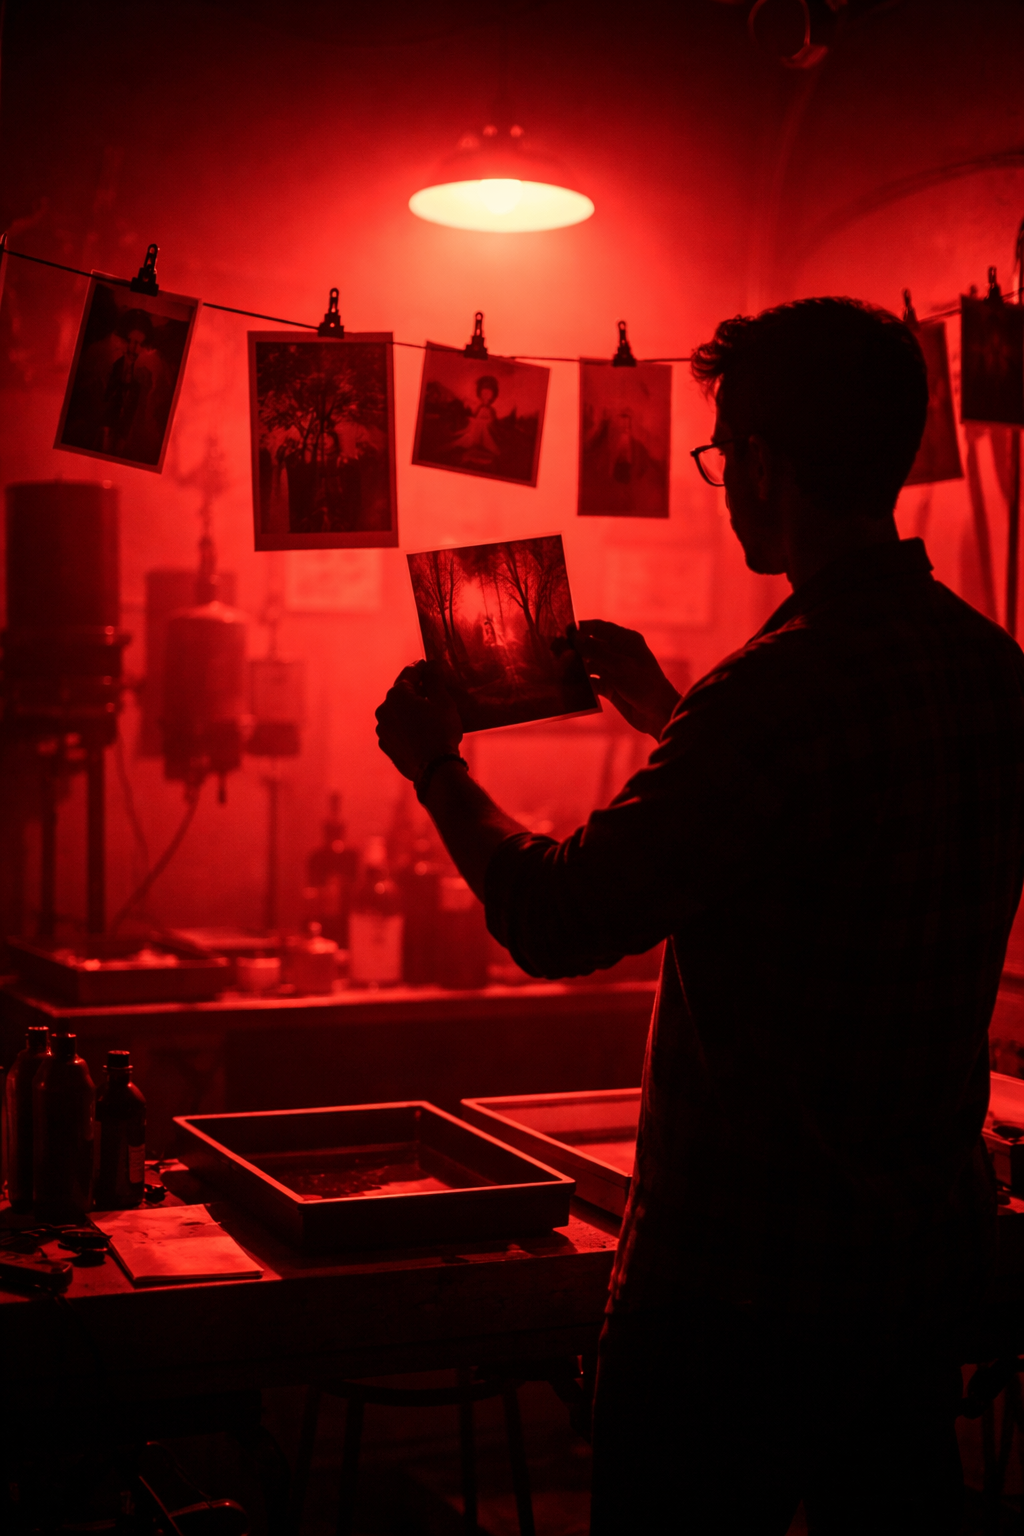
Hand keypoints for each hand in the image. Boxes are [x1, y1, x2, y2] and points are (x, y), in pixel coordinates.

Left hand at [375, 661, 463, 781]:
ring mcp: (383, 729)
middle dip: (416, 690)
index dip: (422, 668)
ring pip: (398, 712)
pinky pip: (397, 729)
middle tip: (433, 691)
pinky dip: (406, 726)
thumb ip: (434, 679)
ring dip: (410, 709)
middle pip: (401, 693)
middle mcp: (384, 709)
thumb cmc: (441, 732)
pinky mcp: (386, 746)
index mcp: (397, 694)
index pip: (410, 673)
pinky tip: (421, 731)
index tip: (430, 666)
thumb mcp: (443, 701)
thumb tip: (430, 664)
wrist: (435, 770)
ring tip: (428, 714)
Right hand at [570, 620, 680, 738]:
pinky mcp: (610, 687)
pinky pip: (592, 682)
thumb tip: (575, 637)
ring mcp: (614, 671)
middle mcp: (619, 653)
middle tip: (554, 651)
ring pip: (589, 665)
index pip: (599, 628)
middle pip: (591, 646)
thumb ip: (596, 651)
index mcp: (625, 640)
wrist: (658, 714)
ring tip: (559, 669)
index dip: (581, 628)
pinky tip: (569, 685)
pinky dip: (582, 683)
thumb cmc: (644, 685)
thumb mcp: (619, 666)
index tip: (563, 632)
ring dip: (576, 667)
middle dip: (574, 649)